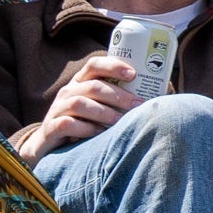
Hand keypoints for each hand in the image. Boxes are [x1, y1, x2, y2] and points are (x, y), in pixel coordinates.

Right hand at [16, 53, 141, 160]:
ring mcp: (57, 109)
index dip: (113, 66)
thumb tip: (162, 92)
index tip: (133, 74)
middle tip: (137, 105)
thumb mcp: (99, 108)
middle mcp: (68, 92)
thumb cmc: (84, 124)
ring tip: (121, 121)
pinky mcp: (51, 128)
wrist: (49, 147)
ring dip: (104, 112)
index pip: (94, 65)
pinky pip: (67, 124)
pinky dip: (86, 128)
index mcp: (81, 82)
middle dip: (118, 95)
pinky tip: (99, 134)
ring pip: (80, 103)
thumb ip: (120, 100)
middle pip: (92, 86)